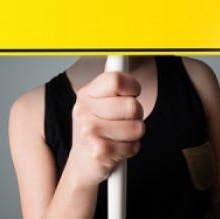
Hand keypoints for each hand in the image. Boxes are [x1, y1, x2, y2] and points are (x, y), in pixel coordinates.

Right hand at [68, 72, 144, 186]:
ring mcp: (90, 132)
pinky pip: (133, 146)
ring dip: (135, 134)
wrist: (82, 164)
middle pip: (132, 105)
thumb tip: (121, 54)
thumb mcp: (98, 104)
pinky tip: (118, 149)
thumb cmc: (97, 130)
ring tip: (120, 136)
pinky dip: (131, 149)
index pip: (117, 79)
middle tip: (125, 121)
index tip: (133, 93)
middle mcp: (84, 111)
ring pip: (137, 127)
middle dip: (137, 115)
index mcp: (86, 94)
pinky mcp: (100, 152)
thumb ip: (112, 85)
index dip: (132, 86)